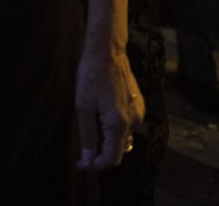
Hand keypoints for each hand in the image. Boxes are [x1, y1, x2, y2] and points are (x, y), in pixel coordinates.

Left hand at [75, 46, 144, 170]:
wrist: (107, 52)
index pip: (111, 160)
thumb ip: (88, 136)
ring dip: (106, 138)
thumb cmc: (92, 76)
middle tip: (81, 141)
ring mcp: (138, 114)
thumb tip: (88, 161)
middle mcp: (133, 122)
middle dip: (99, 151)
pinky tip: (101, 112)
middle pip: (117, 151)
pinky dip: (113, 128)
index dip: (95, 165)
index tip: (80, 162)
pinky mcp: (139, 107)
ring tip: (91, 119)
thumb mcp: (83, 107)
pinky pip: (126, 127)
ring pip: (121, 139)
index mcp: (119, 124)